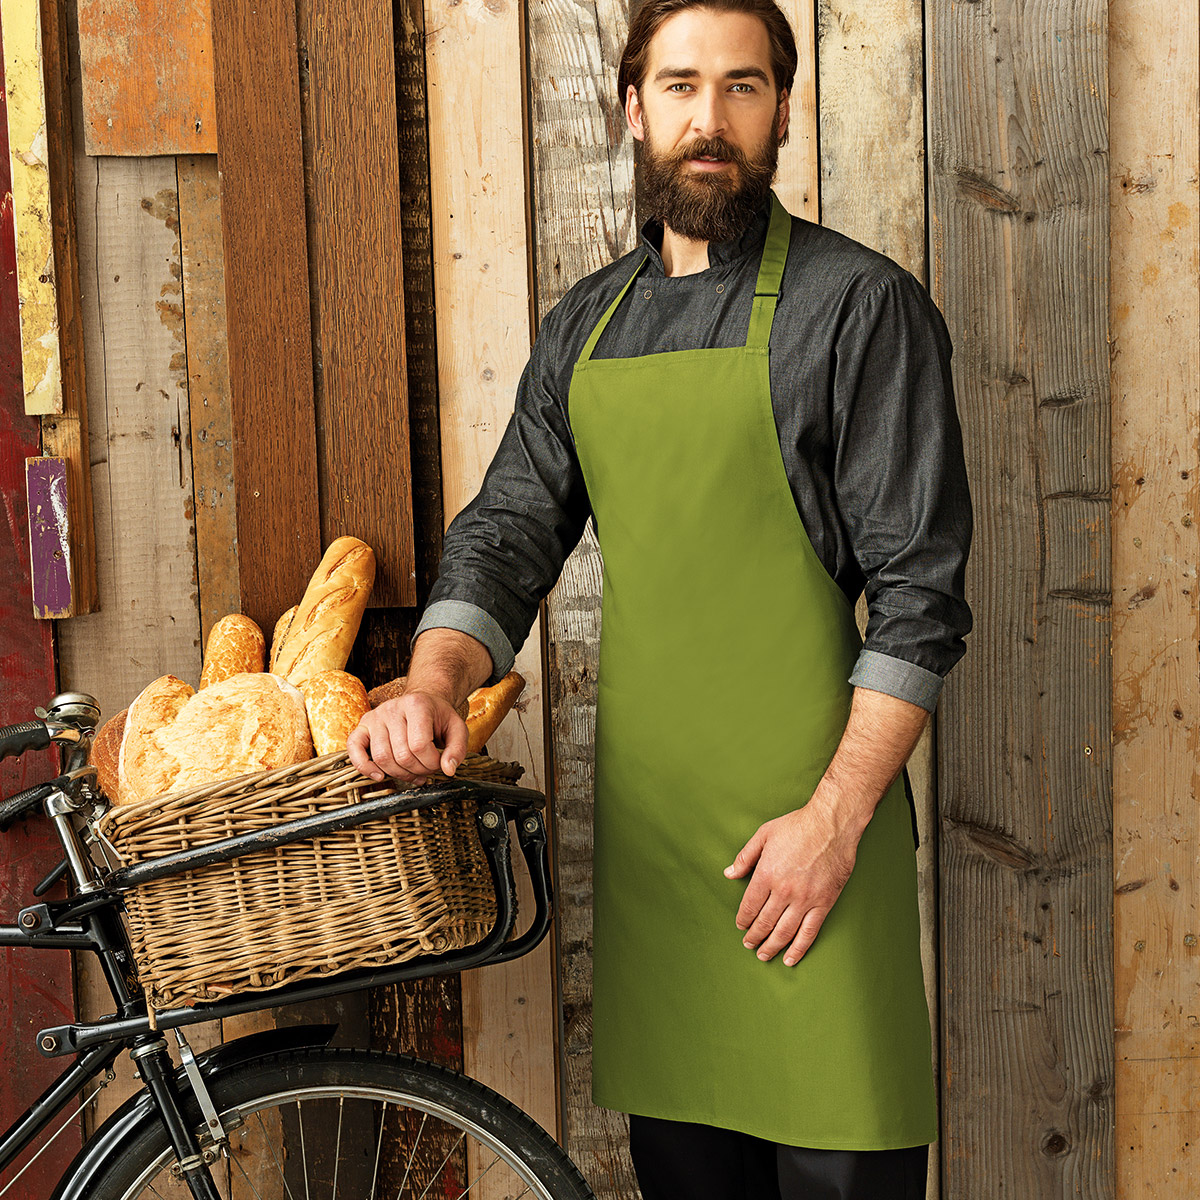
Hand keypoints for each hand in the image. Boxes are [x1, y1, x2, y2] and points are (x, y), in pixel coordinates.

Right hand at [346, 691, 467, 783]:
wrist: (422, 702)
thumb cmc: (438, 718)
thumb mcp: (457, 729)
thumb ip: (457, 749)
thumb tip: (448, 770)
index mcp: (416, 704)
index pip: (419, 745)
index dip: (431, 762)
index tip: (439, 763)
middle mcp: (392, 708)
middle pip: (401, 755)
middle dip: (418, 770)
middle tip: (427, 769)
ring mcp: (375, 716)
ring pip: (382, 757)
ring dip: (399, 774)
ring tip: (413, 773)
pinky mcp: (363, 726)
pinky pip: (354, 748)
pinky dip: (364, 766)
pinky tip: (379, 776)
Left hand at [724, 796, 865, 966]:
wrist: (832, 824)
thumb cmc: (797, 826)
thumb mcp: (764, 834)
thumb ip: (745, 857)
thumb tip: (729, 873)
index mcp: (766, 874)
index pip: (749, 906)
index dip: (743, 920)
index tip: (741, 926)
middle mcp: (784, 891)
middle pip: (764, 922)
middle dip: (754, 937)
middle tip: (749, 944)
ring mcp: (805, 900)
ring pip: (784, 932)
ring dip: (771, 947)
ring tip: (763, 955)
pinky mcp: (824, 904)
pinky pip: (809, 932)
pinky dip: (798, 949)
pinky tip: (790, 958)